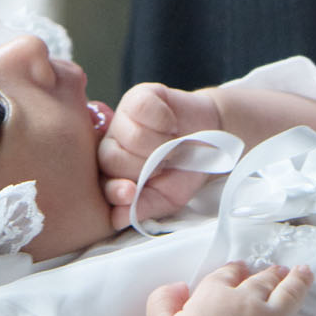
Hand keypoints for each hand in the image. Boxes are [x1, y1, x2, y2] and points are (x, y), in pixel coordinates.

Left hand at [100, 81, 221, 226]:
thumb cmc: (184, 170)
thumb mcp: (167, 197)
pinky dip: (163, 119)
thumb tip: (117, 220)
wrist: (211, 139)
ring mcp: (124, 117)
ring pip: (130, 135)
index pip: (104, 183)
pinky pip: (143, 109)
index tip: (130, 192)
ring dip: (159, 143)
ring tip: (172, 144)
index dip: (116, 189)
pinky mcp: (139, 95)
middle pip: (113, 158)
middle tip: (166, 163)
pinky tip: (171, 123)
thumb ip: (143, 207)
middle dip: (146, 165)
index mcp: (115, 172)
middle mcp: (113, 143)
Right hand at [145, 262, 312, 315]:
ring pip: (290, 294)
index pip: (229, 274)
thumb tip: (178, 287)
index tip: (241, 269)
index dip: (235, 270)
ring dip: (297, 281)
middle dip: (271, 273)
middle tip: (280, 270)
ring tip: (304, 273)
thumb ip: (163, 301)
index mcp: (216, 295)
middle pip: (263, 280)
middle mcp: (248, 302)